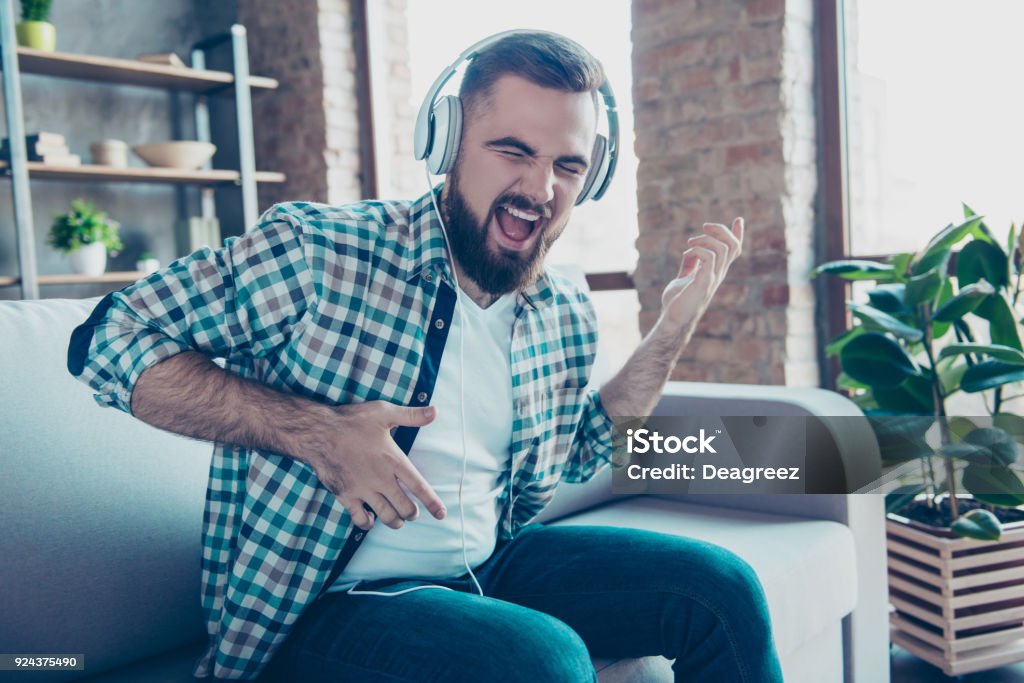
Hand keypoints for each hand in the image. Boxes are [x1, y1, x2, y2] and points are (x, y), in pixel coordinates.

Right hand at [310, 401, 445, 530]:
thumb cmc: (352, 420)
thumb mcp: (384, 412)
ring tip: (398, 519)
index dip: (432, 503)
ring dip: (395, 521)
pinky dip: (368, 523)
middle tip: (412, 512)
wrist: (318, 432)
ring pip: (386, 516)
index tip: (442, 514)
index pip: (419, 487)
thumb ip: (411, 415)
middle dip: (412, 513)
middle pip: (405, 507)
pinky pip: (360, 519)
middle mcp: (381, 479)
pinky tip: (371, 519)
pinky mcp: (346, 496)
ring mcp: (363, 490)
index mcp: (393, 460)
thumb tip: (435, 411)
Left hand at [659, 218, 743, 333]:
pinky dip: (698, 249)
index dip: (737, 235)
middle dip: (721, 230)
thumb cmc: (677, 301)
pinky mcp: (703, 283)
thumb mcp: (684, 277)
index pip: (734, 252)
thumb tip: (690, 251)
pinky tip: (687, 253)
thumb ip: (690, 264)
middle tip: (704, 226)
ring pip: (723, 249)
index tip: (738, 220)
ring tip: (690, 242)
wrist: (672, 320)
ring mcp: (712, 279)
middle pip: (733, 246)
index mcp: (715, 272)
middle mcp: (718, 274)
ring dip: (706, 239)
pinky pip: (709, 258)